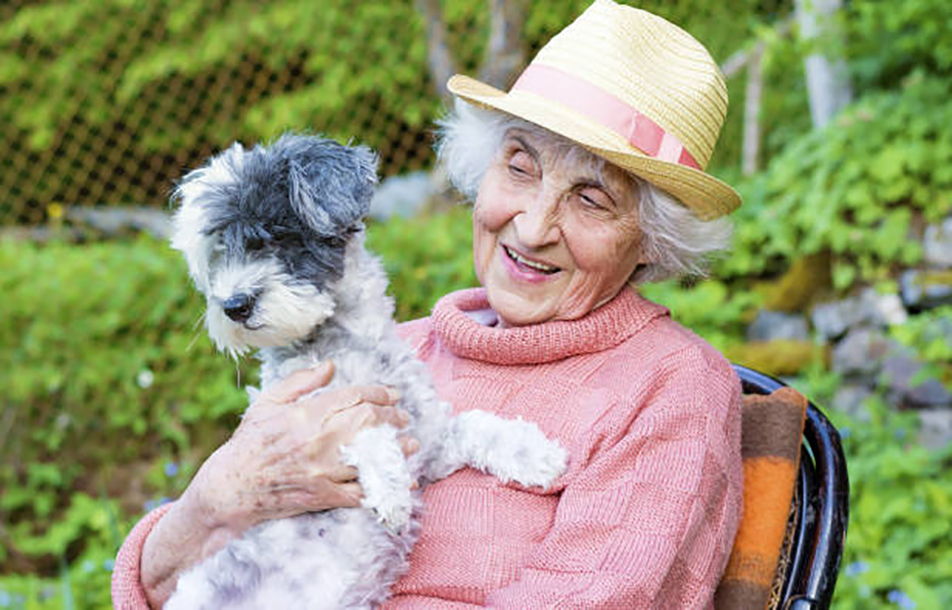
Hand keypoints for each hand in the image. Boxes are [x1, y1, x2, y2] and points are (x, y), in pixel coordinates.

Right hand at [184, 361, 417, 536]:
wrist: (231, 488)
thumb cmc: (249, 443)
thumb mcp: (268, 403)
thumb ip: (300, 382)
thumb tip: (330, 366)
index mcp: (306, 414)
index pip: (355, 397)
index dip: (380, 393)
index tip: (392, 395)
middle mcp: (318, 441)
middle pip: (369, 423)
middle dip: (392, 418)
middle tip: (403, 418)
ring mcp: (322, 470)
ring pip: (371, 456)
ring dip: (397, 451)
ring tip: (411, 445)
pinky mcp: (323, 496)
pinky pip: (362, 492)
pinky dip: (385, 487)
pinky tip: (402, 482)